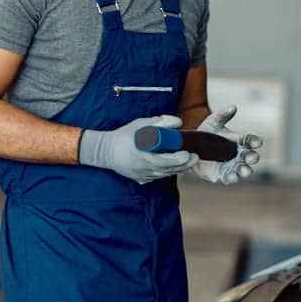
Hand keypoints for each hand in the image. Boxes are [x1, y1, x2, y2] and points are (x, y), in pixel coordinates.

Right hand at [79, 115, 198, 183]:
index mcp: (142, 156)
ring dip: (179, 168)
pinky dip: (169, 171)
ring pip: (165, 174)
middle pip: (168, 170)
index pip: (164, 161)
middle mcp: (143, 169)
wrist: (106, 152)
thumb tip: (177, 122)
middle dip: (184, 164)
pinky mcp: (142, 179)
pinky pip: (159, 176)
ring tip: (189, 160)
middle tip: (195, 157)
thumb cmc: (123, 137)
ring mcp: (143, 176)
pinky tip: (177, 165)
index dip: (178, 159)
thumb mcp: (139, 125)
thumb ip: (159, 123)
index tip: (187, 153)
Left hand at [191, 105, 262, 184]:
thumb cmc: (206, 133)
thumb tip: (233, 107)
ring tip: (245, 170)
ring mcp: (232, 166)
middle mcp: (239, 155)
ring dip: (245, 171)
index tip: (258, 141)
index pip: (251, 141)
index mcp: (239, 141)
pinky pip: (229, 178)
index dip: (255, 141)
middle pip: (250, 157)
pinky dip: (231, 178)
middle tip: (251, 157)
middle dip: (252, 157)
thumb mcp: (213, 122)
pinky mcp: (222, 175)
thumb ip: (222, 115)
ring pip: (243, 170)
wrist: (191, 147)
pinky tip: (231, 176)